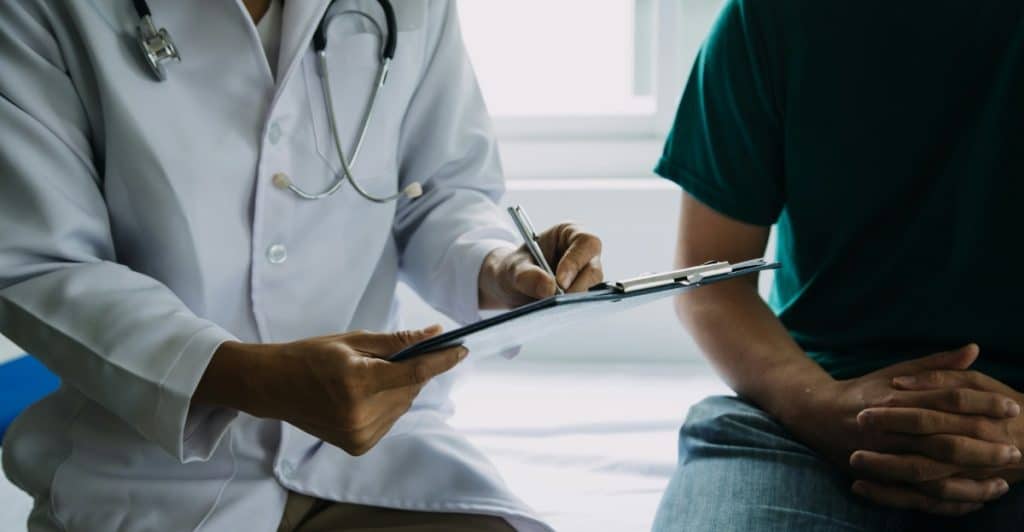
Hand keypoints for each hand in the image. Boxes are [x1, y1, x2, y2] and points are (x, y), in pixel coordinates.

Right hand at [195, 325, 465, 455]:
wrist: (273, 387)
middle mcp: (359, 413)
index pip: (413, 374)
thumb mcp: (352, 341)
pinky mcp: (357, 446)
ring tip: (370, 376)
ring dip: (399, 389)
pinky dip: (387, 405)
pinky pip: (390, 420)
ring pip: (402, 406)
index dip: (442, 361)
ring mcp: (358, 434)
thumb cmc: (311, 356)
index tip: (462, 350)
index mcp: (357, 381)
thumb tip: (434, 333)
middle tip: (396, 356)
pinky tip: (364, 395)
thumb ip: (396, 341)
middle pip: (410, 391)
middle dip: (413, 371)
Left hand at [479, 222, 602, 307]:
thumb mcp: (514, 268)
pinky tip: (556, 313)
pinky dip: (571, 310)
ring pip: (592, 290)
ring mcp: (586, 276)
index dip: (576, 262)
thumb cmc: (515, 269)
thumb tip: (549, 288)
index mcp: (570, 234)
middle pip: (594, 270)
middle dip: (577, 288)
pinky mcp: (583, 295)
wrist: (511, 286)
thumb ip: (528, 276)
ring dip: (573, 301)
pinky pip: (585, 305)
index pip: (586, 243)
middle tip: (557, 300)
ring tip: (550, 306)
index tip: (560, 282)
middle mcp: (583, 254)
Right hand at [780, 344, 1015, 514]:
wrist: (818, 416)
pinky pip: (918, 497)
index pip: (946, 399)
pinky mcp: (879, 478)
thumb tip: (974, 349)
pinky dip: (948, 502)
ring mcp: (883, 457)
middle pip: (943, 441)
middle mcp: (889, 428)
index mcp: (896, 397)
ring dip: (970, 481)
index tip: (1012, 408)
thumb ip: (937, 365)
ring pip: (932, 474)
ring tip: (1002, 484)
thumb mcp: (897, 371)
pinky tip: (974, 500)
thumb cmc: (865, 391)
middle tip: (1015, 450)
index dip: (982, 404)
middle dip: (982, 448)